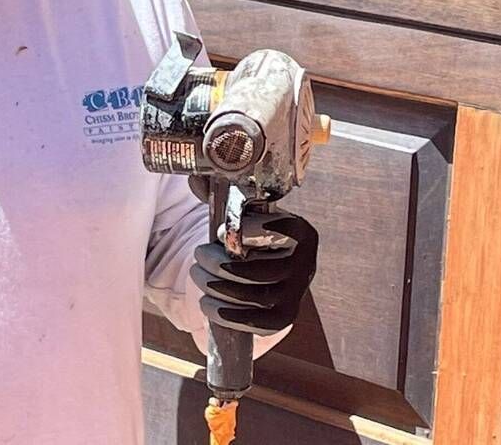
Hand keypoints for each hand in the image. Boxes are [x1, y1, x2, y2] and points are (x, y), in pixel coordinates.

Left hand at [189, 204, 317, 335]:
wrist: (267, 264)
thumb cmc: (251, 234)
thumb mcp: (242, 212)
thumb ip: (221, 193)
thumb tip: (195, 177)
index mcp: (301, 232)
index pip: (285, 229)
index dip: (251, 231)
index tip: (220, 232)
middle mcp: (305, 263)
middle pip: (264, 270)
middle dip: (223, 265)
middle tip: (198, 255)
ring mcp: (297, 293)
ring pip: (259, 297)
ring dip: (221, 289)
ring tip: (197, 276)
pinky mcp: (286, 315)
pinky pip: (261, 323)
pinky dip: (232, 317)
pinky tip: (208, 306)